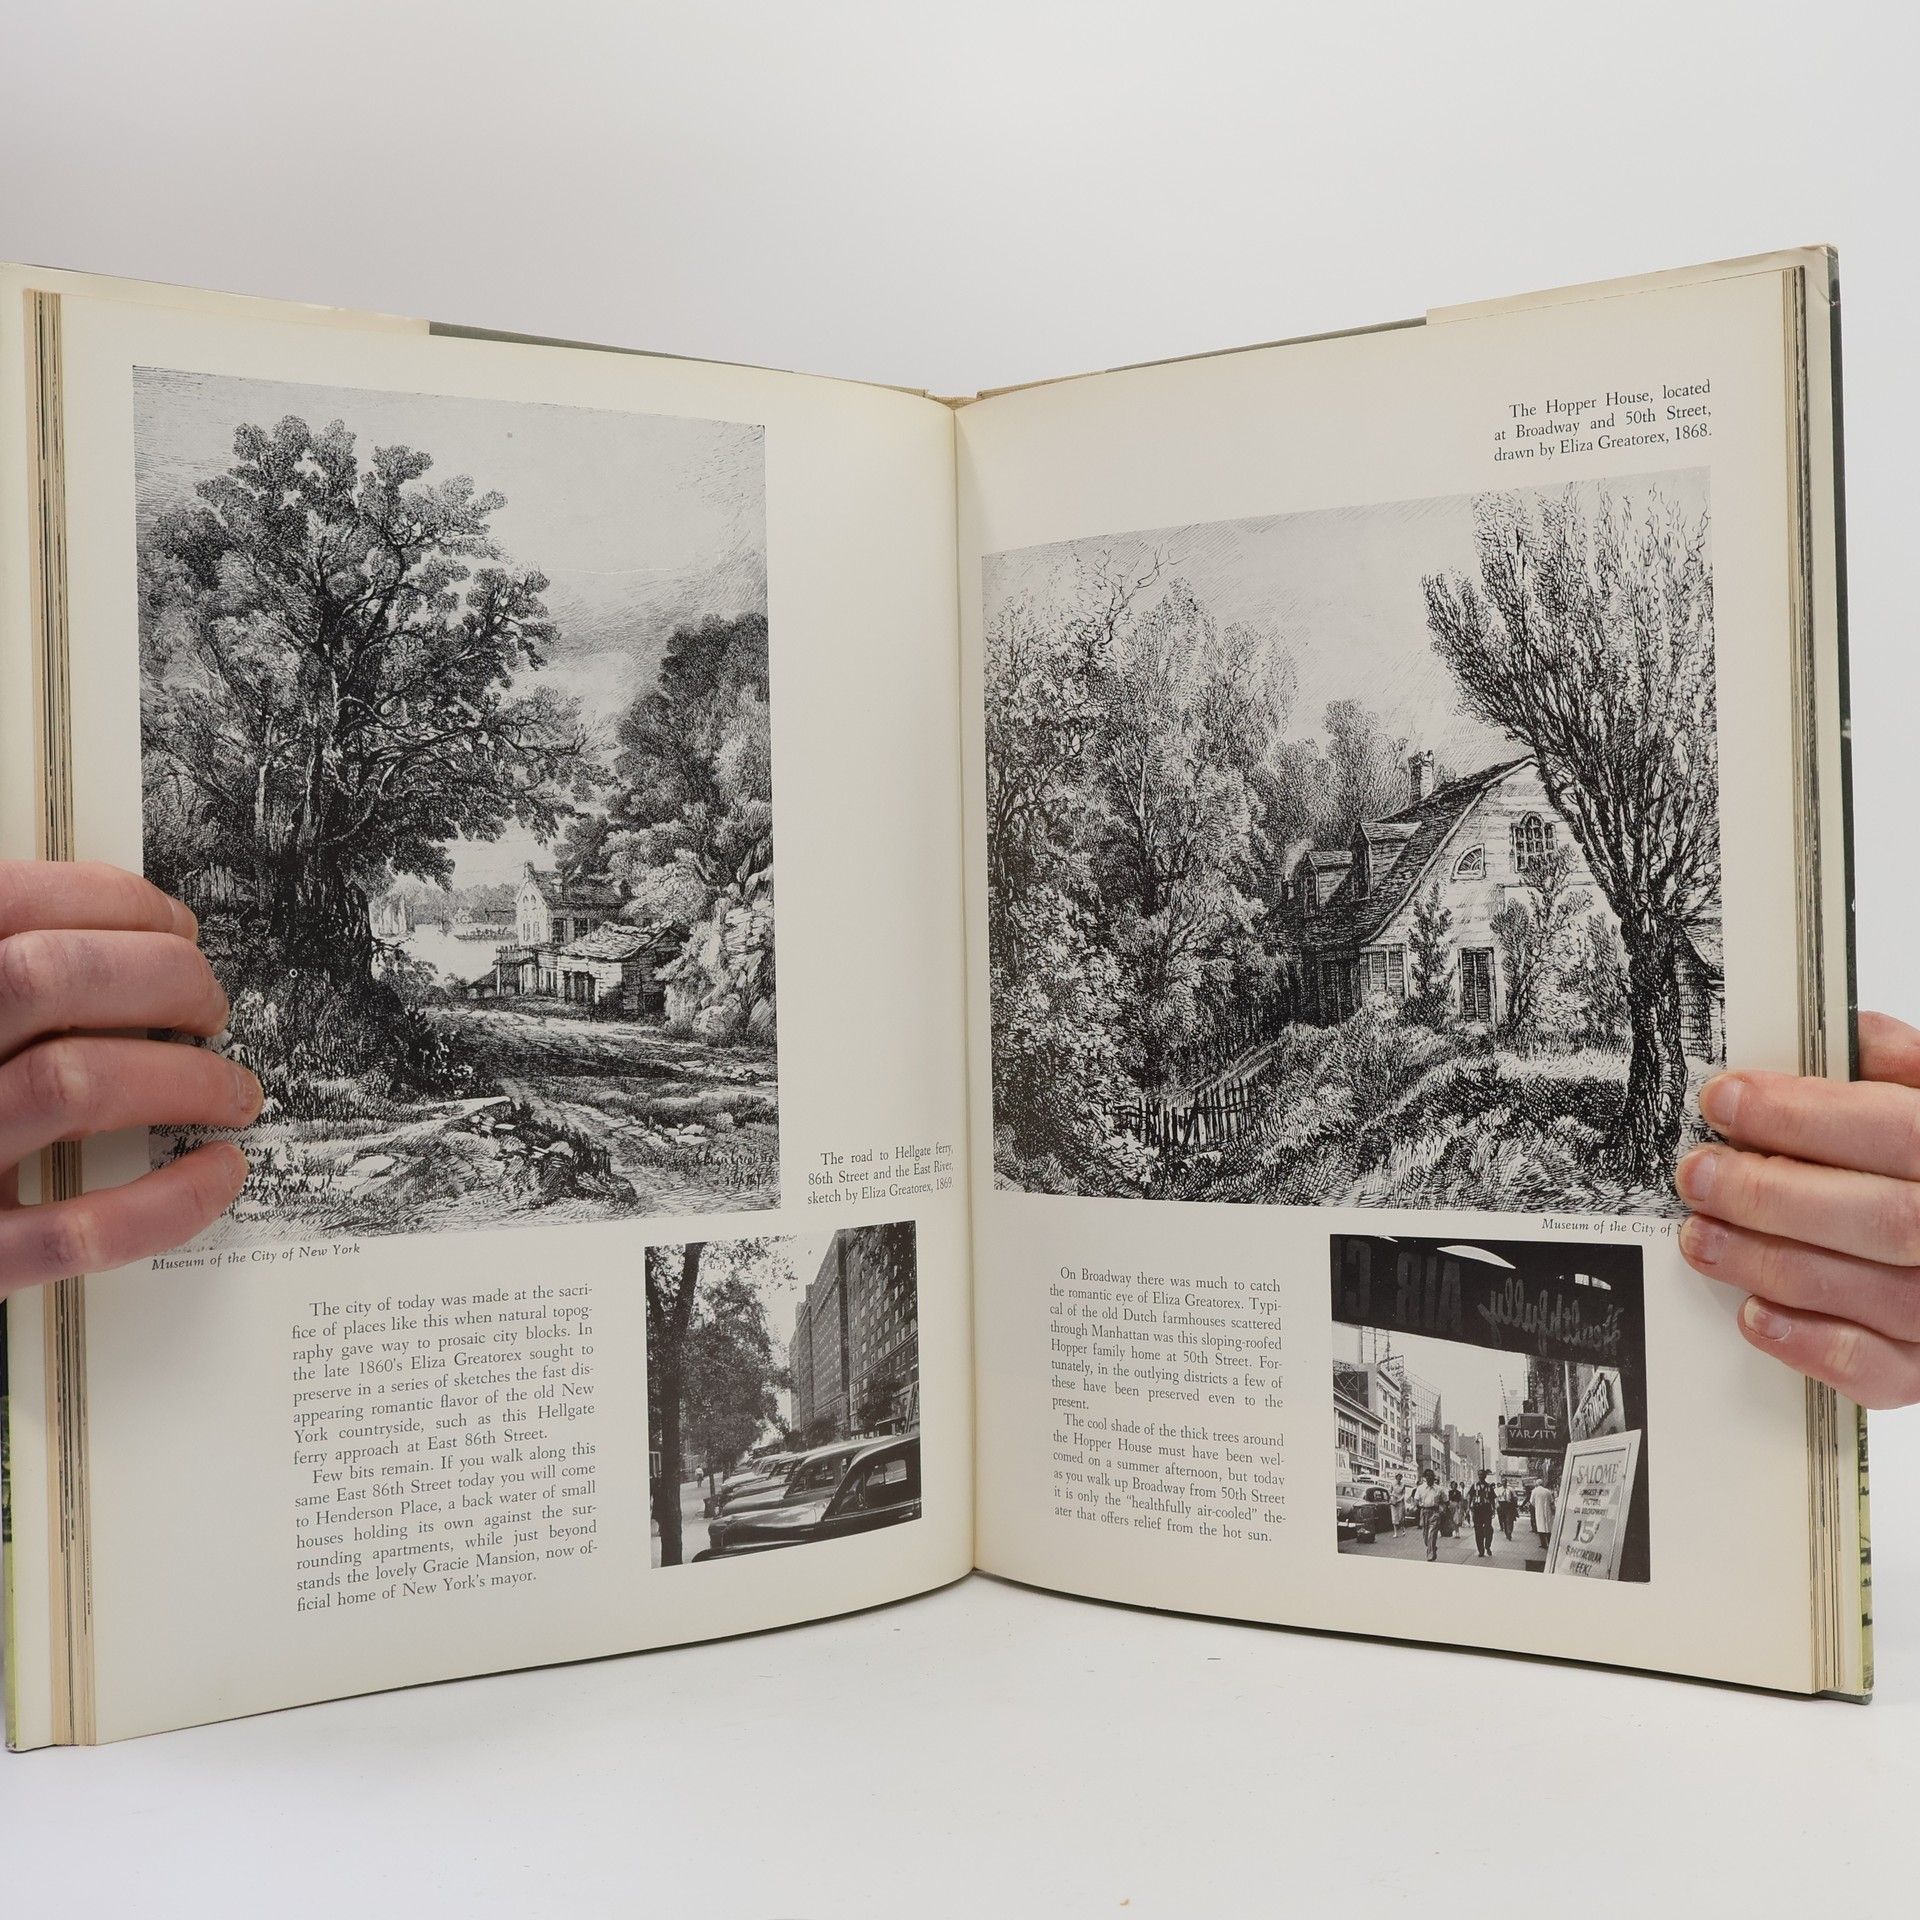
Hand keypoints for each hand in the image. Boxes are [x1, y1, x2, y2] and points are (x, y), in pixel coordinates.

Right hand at [0, 860, 257, 1298]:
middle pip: (49, 978)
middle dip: (165, 978)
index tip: (176, 926)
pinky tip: (216, 1172)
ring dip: (185, 1080)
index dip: (116, 904)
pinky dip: (166, 1202)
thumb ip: (5, 967)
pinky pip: (75, 1230)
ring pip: (71, 1085)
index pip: (12, 903)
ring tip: (231, 1090)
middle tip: (209, 1006)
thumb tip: (123, 935)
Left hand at [1678, 1010, 1919, 1408]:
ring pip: (1872, 1293)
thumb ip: (1903, 1067)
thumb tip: (1846, 1031)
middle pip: (1882, 1218)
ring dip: (1769, 1261)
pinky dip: (1809, 1342)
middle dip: (1772, 1193)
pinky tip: (1753, 1312)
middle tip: (1696, 1174)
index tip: (1723, 1100)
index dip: (1804, 1115)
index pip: (1897, 1131)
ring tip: (1699, 1236)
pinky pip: (1879, 1372)